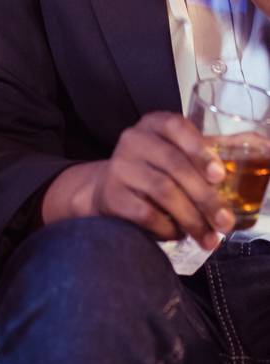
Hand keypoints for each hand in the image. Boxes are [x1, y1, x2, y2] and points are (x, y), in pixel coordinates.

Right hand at [80, 113, 233, 249]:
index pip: (175, 126)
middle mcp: (134, 139)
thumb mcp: (179, 153)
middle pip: (174, 165)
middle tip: (226, 222)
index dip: (199, 149)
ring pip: (163, 191)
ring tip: (209, 239)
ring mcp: (120, 166)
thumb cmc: (155, 169)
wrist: (108, 189)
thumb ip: (215, 151)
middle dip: (205, 197)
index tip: (219, 176)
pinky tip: (179, 235)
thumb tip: (264, 145)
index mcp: (155, 124)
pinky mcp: (112, 194)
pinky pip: (146, 213)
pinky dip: (168, 228)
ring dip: (192, 219)